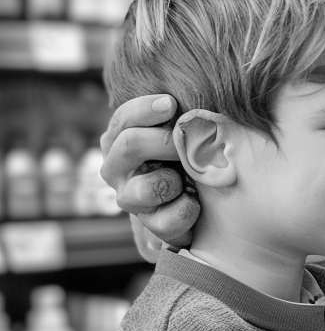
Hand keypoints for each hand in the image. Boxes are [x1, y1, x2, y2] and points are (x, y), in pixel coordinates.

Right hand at [100, 94, 198, 249]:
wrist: (203, 206)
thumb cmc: (191, 159)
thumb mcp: (184, 136)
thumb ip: (180, 121)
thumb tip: (194, 109)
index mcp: (120, 140)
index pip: (123, 119)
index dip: (145, 109)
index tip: (171, 104)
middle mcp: (116, 169)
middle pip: (130, 145)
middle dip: (166, 141)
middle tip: (192, 140)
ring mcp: (129, 198)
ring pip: (145, 188)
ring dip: (174, 181)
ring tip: (189, 180)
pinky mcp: (149, 226)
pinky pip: (166, 220)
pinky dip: (187, 210)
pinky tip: (196, 204)